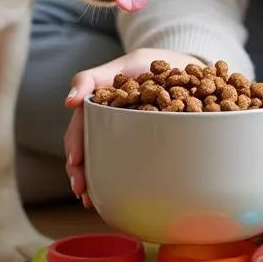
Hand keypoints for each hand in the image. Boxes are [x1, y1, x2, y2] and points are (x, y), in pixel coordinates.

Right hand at [63, 48, 196, 205]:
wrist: (193, 70)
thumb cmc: (158, 62)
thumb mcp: (130, 63)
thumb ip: (96, 77)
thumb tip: (68, 101)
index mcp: (103, 102)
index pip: (80, 125)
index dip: (75, 143)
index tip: (75, 161)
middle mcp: (110, 119)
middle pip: (87, 145)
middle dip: (79, 168)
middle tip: (80, 188)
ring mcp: (125, 131)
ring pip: (102, 156)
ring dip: (92, 179)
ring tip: (89, 199)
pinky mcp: (143, 141)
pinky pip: (127, 162)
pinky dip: (116, 178)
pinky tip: (112, 193)